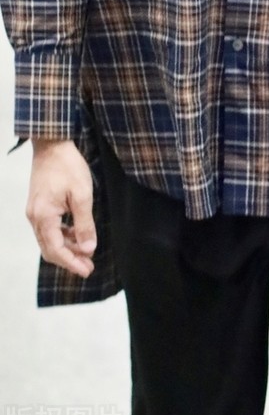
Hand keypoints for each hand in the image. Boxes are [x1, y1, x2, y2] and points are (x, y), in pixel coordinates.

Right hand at [27, 139, 95, 277]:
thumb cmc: (67, 166)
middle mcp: (34, 217)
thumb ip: (84, 224)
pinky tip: (76, 235)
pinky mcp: (38, 205)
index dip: (72, 263)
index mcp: (43, 217)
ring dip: (66, 248)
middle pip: (49, 249)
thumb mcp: (82, 194)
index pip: (56, 250)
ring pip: (49, 239)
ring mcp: (34, 211)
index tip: (87, 270)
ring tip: (86, 253)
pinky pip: (48, 228)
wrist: (51, 144)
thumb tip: (88, 248)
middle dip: (69, 260)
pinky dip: (62, 235)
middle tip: (88, 266)